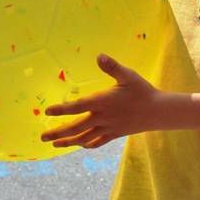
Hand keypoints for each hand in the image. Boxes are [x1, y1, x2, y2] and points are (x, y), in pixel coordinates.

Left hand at [41, 54, 159, 148]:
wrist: (157, 111)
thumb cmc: (142, 90)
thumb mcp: (128, 75)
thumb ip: (112, 66)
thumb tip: (99, 56)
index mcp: (102, 102)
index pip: (77, 106)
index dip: (61, 109)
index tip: (47, 111)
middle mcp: (102, 117)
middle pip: (76, 128)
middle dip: (58, 132)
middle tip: (42, 137)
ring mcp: (108, 128)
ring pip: (84, 138)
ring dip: (68, 142)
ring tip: (55, 144)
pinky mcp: (114, 134)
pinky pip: (97, 142)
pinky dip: (86, 144)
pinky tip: (80, 145)